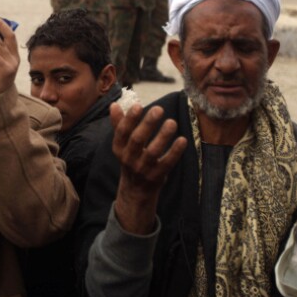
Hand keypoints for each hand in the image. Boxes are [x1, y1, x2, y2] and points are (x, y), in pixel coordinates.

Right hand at [111, 103, 186, 234]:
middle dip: (148, 124)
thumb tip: (114, 105)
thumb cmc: (131, 160)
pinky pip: (167, 163)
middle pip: (137, 140)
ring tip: (172, 122)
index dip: (129, 119)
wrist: (135, 191)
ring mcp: (142, 169)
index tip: (138, 105)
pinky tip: (182, 140)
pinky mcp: (156, 176)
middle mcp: (128, 159)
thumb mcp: (122, 145)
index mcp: (119, 148)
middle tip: (159, 109)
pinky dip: (174, 152)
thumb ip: (119, 125)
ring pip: (152, 152)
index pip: (122, 132)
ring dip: (162, 137)